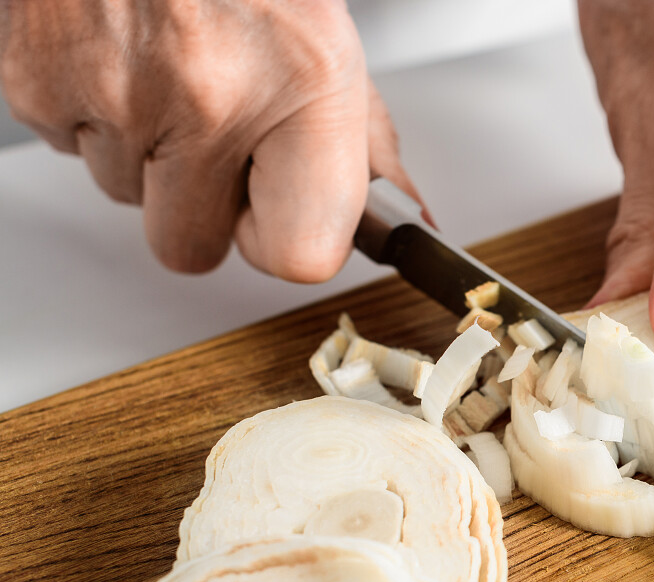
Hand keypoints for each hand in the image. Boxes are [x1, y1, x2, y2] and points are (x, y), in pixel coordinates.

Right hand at [0, 0, 420, 280]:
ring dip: (146, 152)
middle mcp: (210, 94)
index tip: (278, 212)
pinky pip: (69, 146)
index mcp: (305, 82)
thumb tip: (398, 213)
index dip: (281, 240)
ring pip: (125, 196)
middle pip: (191, 247)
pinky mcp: (38, 82)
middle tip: (213, 132)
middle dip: (201, 205)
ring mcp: (116, 92)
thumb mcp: (328, 37)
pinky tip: (120, 50)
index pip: (299, 255)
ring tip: (166, 66)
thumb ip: (360, 137)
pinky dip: (93, 111)